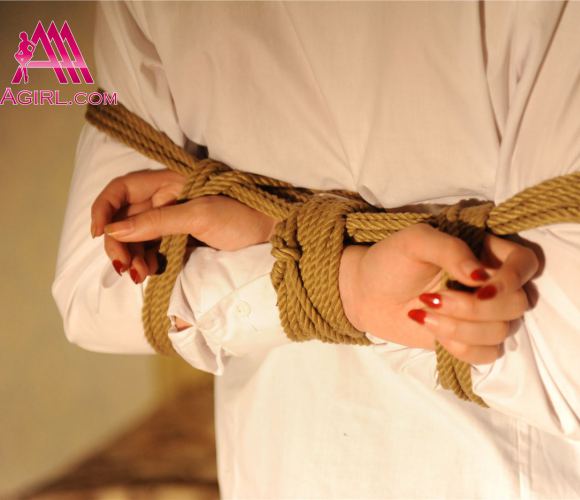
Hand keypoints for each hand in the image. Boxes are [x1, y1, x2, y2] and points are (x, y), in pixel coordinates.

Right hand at [92, 169, 277, 282]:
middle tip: (126, 269)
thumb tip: (114, 232)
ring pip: (138, 238)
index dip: (105, 209)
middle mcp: (166, 198)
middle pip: (126, 218)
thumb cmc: (243, 216)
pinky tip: (151, 273)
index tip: (101, 235)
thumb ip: (157, 222)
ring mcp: (174, 220)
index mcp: (168, 182)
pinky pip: (154, 249)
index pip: (123, 190)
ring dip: (133, 257)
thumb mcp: (200, 215)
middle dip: (120, 243)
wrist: (274, 232)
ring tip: (141, 276)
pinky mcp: (183, 238)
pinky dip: (148, 262)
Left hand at [339, 223, 538, 363]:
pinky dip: (461, 348)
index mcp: (485, 251)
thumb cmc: (389, 260)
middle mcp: (491, 283)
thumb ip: (449, 249)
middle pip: (517, 303)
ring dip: (460, 328)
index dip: (510, 278)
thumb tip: (480, 275)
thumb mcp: (414, 241)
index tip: (475, 284)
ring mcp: (483, 314)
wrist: (365, 293)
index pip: (525, 263)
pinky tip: (433, 331)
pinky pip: (488, 354)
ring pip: (502, 332)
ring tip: (423, 313)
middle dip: (474, 308)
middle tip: (431, 298)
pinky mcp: (469, 339)